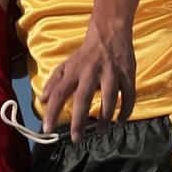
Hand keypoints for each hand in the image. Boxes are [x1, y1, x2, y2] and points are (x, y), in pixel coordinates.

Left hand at [39, 18, 135, 141]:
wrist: (109, 32)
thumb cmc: (86, 53)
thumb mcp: (67, 65)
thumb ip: (54, 82)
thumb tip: (42, 100)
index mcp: (74, 71)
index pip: (60, 93)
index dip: (52, 111)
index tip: (47, 129)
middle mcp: (91, 73)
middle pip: (83, 98)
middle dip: (79, 120)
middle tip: (76, 139)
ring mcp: (111, 74)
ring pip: (109, 98)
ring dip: (105, 118)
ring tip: (100, 133)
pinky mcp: (127, 75)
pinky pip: (129, 96)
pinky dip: (126, 111)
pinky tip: (120, 122)